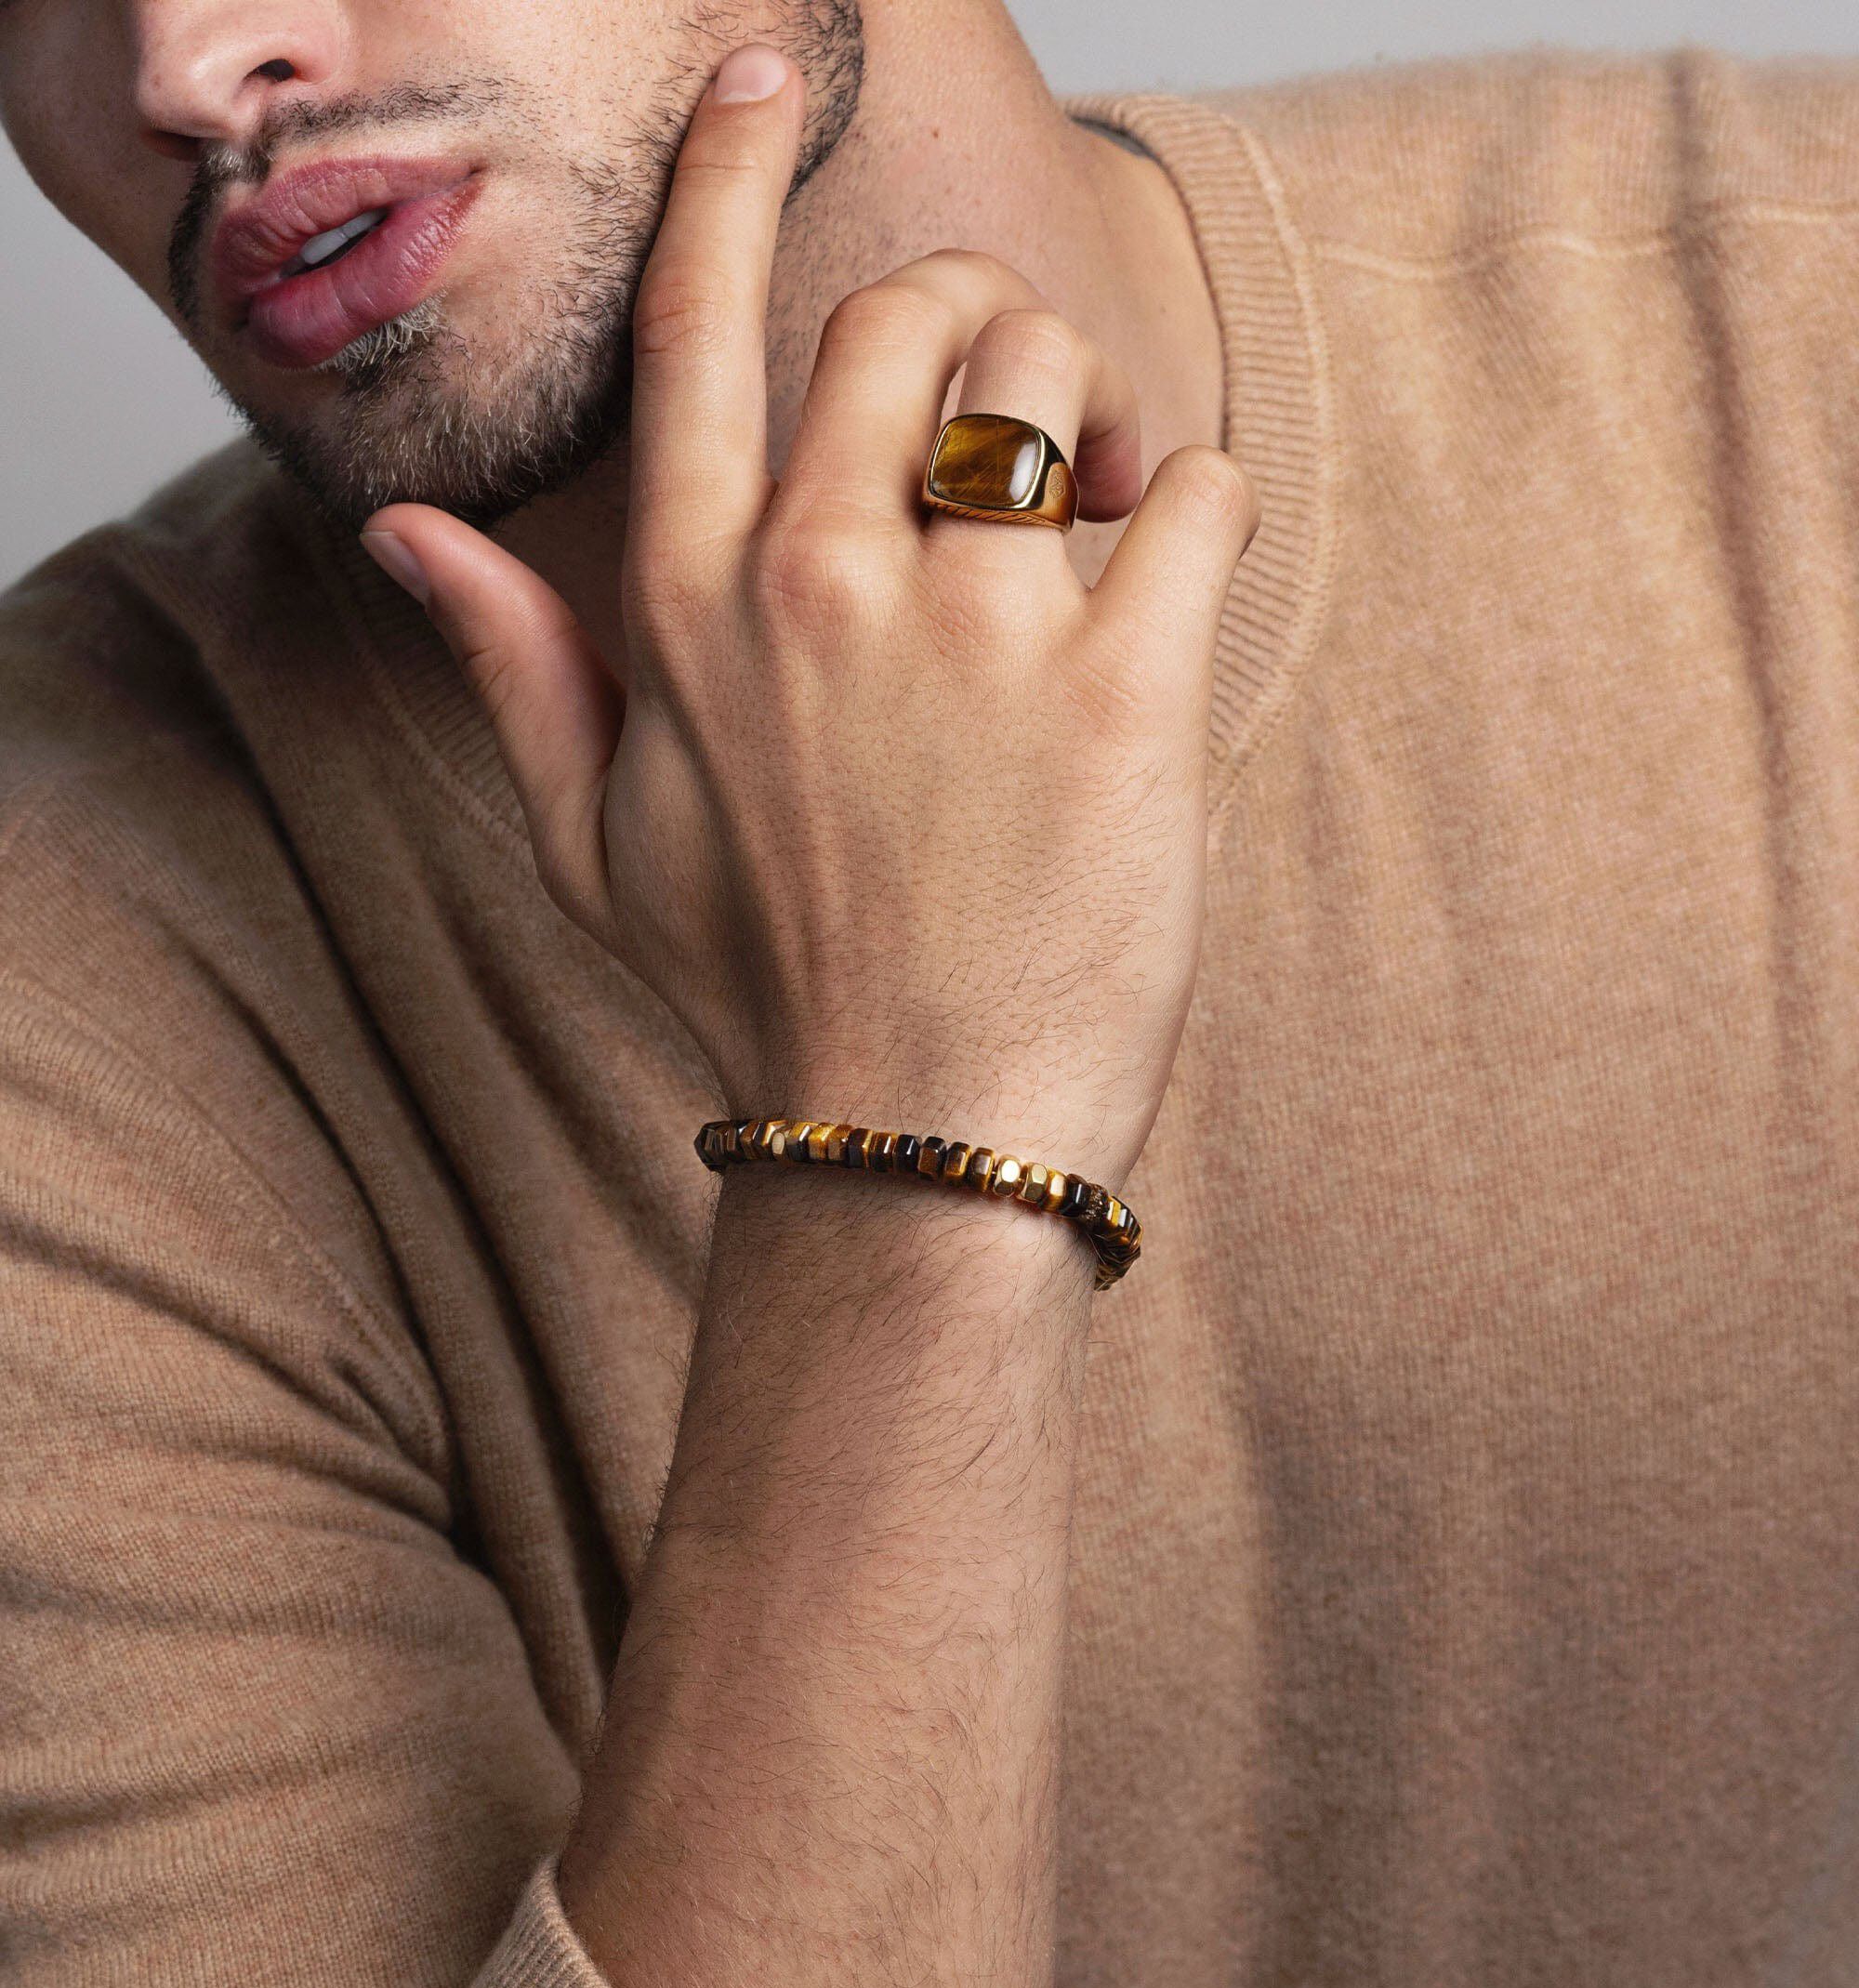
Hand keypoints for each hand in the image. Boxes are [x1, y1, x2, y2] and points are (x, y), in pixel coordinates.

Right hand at [360, 43, 1259, 1188]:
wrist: (915, 1144)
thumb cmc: (761, 994)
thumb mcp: (593, 848)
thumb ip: (512, 667)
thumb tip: (401, 535)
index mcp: (691, 607)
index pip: (698, 325)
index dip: (727, 172)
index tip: (760, 79)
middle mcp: (820, 583)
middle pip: (913, 312)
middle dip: (975, 337)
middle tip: (1012, 439)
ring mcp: (974, 631)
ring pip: (1058, 375)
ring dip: (1095, 416)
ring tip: (1100, 523)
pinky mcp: (1123, 690)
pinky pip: (1197, 493)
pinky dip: (1198, 521)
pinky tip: (1166, 610)